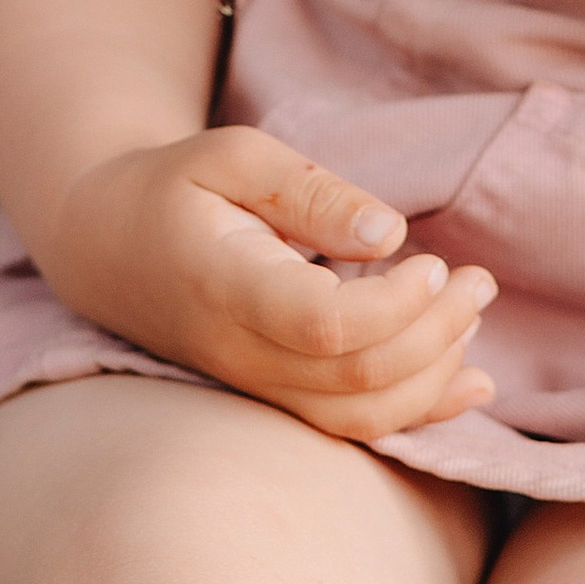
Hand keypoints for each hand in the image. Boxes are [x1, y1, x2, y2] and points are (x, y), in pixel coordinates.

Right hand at [47, 127, 498, 442]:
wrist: (107, 247)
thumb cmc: (175, 187)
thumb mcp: (232, 156)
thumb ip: (310, 193)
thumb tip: (390, 235)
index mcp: (225, 283)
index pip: (323, 327)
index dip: (394, 306)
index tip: (433, 262)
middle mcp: (239, 351)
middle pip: (356, 377)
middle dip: (437, 332)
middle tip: (477, 279)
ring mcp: (254, 386)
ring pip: (360, 416)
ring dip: (435, 374)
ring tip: (472, 312)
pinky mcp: (272, 398)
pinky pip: (350, 427)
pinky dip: (420, 412)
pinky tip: (473, 386)